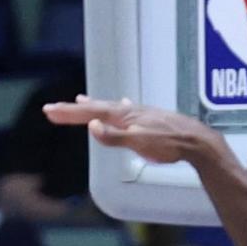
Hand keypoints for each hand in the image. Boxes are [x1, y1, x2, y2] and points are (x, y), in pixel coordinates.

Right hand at [44, 95, 222, 164]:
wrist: (197, 141)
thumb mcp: (140, 142)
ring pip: (111, 107)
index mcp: (124, 116)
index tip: (49, 111)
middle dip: (74, 110)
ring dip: (93, 106)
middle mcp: (130, 112)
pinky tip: (123, 104)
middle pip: (96, 108)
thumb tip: (91, 127)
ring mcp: (140, 115)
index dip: (69, 113)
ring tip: (81, 101)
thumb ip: (115, 137)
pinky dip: (117, 108)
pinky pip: (127, 110)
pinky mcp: (150, 120)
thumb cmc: (170, 143)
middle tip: (52, 109)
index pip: (90, 113)